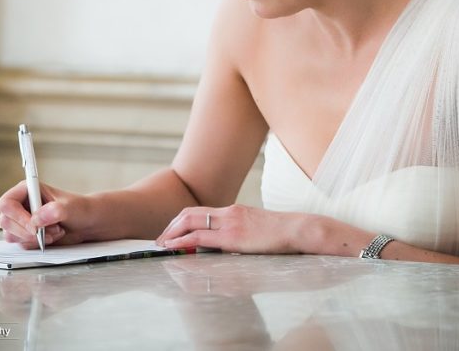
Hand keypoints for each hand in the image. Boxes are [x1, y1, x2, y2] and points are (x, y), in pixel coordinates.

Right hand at [0, 180, 98, 247]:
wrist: (87, 223)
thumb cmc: (80, 209)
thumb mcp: (71, 207)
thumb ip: (55, 211)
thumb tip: (37, 218)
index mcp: (27, 190)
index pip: (6, 203)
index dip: (17, 217)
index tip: (34, 227)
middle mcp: (21, 204)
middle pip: (5, 222)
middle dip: (27, 231)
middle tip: (46, 232)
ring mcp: (22, 220)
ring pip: (11, 235)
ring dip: (33, 239)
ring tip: (54, 232)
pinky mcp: (26, 234)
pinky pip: (21, 244)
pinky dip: (36, 244)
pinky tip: (51, 237)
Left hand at [154, 204, 305, 253]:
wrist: (297, 230)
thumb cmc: (281, 234)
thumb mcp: (256, 229)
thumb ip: (239, 233)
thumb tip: (227, 245)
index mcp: (233, 210)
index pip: (199, 211)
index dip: (181, 221)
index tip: (171, 232)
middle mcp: (228, 212)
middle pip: (189, 213)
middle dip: (171, 225)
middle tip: (160, 239)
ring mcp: (230, 223)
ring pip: (191, 222)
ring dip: (173, 233)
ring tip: (162, 244)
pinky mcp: (233, 236)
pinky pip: (200, 237)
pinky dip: (183, 241)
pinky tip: (175, 247)